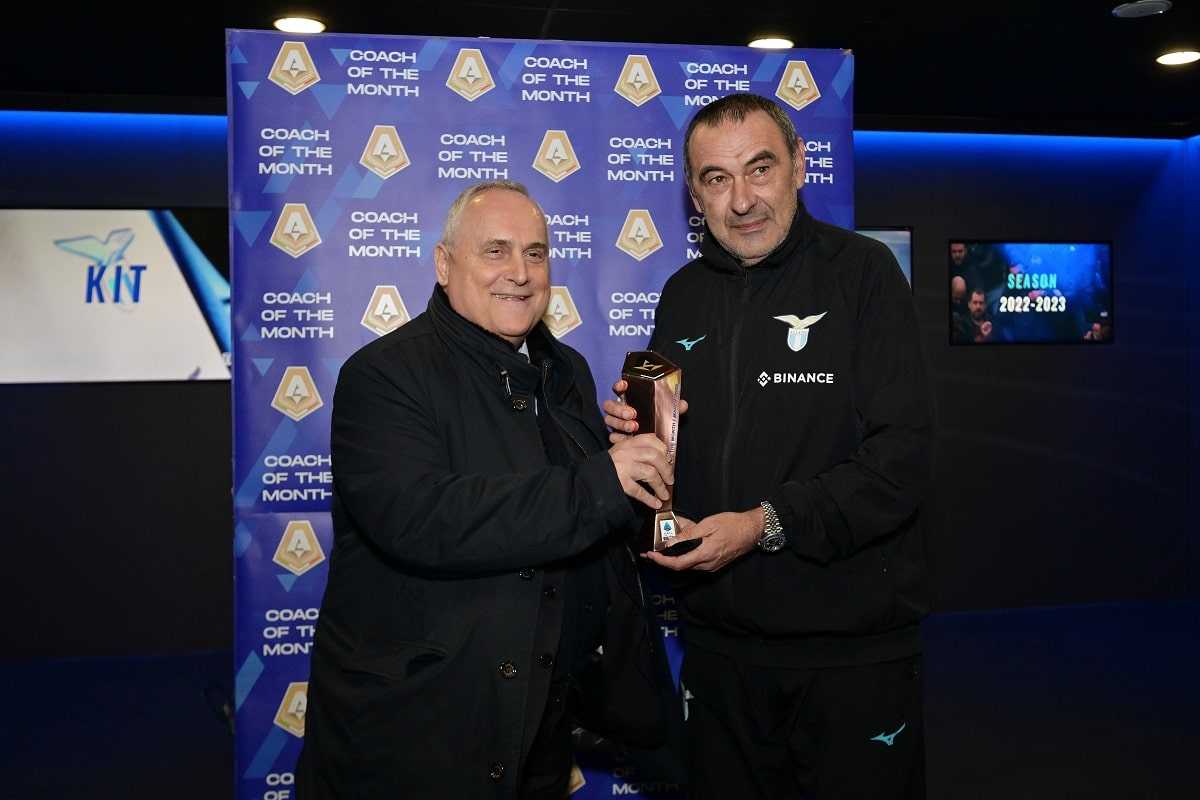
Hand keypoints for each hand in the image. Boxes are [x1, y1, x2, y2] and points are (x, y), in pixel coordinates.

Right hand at [603, 378, 688, 442]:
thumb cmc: (655, 424)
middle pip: (609, 405)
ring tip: (633, 427)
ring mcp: (615, 423)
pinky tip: (625, 439)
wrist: (651, 447)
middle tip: (633, 414)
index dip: (619, 386)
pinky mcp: (615, 436)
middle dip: (619, 409)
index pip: (618, 389)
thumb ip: (671, 409)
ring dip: (620, 423)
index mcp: (629, 400)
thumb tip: (683, 404)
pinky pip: (611, 435)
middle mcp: (619, 410)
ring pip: (609, 420)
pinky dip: (618, 437)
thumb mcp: (664, 415)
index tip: (624, 385)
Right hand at [608, 433, 672, 507]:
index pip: (650, 440)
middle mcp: (626, 453)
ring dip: (660, 486)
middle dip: (666, 469)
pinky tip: (655, 503)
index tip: (669, 459)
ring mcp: (623, 467)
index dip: (663, 450)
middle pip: (655, 456)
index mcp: (627, 444)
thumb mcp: (619, 452)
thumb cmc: (606, 468)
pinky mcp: (620, 482)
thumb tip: (660, 453)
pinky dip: (650, 499)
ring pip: (650, 473)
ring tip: (664, 494)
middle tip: (670, 480)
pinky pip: (639, 490)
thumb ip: (636, 450)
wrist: (588, 481)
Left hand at [644, 508, 762, 571]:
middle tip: (651, 553)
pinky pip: (696, 563)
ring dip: (674, 559)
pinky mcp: (716, 563)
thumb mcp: (709, 524)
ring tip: (662, 550)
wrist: (753, 531)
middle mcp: (708, 564)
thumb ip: (689, 534)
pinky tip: (680, 550)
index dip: (661, 561)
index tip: (650, 555)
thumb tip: (671, 542)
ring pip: (688, 566)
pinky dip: (685, 558)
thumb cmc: (733, 524)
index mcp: (705, 554)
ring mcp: (712, 566)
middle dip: (664, 561)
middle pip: (680, 567)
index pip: (677, 564)